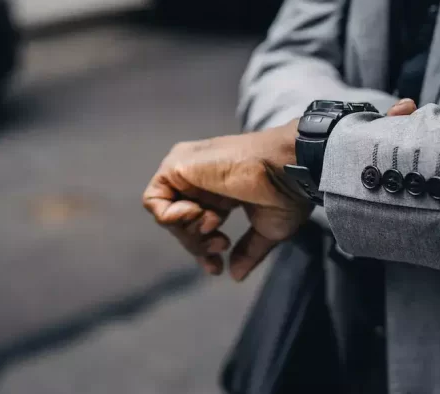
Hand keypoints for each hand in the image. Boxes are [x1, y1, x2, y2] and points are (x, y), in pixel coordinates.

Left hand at [142, 121, 309, 281]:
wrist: (285, 169)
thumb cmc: (284, 193)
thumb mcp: (267, 228)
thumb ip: (248, 250)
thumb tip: (235, 275)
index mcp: (220, 191)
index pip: (195, 224)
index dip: (202, 249)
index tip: (216, 268)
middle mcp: (200, 179)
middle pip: (179, 224)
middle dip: (198, 244)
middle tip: (222, 244)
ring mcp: (187, 170)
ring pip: (166, 215)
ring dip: (189, 231)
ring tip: (214, 226)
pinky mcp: (176, 165)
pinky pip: (154, 200)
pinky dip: (172, 217)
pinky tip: (198, 213)